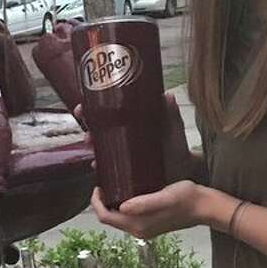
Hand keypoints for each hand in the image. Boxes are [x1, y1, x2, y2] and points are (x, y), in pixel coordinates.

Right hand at [76, 93, 195, 182]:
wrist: (184, 171)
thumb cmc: (177, 147)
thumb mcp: (173, 127)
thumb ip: (171, 114)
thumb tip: (168, 96)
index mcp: (132, 121)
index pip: (107, 111)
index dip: (92, 109)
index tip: (82, 108)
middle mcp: (124, 136)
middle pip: (98, 128)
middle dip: (88, 128)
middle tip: (88, 132)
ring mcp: (122, 153)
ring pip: (100, 147)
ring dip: (92, 146)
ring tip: (92, 147)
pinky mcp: (124, 170)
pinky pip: (107, 167)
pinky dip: (100, 166)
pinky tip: (98, 166)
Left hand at [91, 181, 203, 238]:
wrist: (205, 207)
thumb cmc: (187, 199)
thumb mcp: (164, 197)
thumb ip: (144, 203)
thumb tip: (122, 207)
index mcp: (138, 225)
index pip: (105, 217)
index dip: (96, 202)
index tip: (98, 185)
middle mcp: (138, 230)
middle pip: (110, 218)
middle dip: (101, 202)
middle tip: (103, 181)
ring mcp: (144, 228)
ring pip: (118, 217)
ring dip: (111, 203)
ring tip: (112, 184)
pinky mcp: (150, 223)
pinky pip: (128, 216)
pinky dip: (121, 204)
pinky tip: (126, 190)